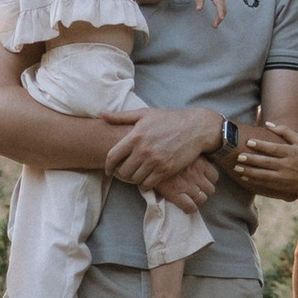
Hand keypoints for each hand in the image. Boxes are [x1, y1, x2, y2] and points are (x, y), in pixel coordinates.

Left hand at [106, 100, 220, 193]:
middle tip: (126, 171)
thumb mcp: (145, 114)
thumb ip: (122, 116)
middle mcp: (144, 149)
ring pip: (134, 179)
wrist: (195, 128)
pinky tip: (147, 177)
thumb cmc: (169, 119)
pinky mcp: (165, 170)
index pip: (113, 156)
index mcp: (136, 135)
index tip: (109, 170)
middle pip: (123, 171)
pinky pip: (147, 184)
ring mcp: (155, 161)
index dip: (108, 166)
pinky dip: (145, 183)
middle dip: (122, 173)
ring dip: (134, 178)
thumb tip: (102, 114)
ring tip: (137, 173)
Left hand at [187, 0, 226, 25]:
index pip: (219, 3)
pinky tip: (218, 18)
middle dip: (220, 17)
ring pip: (224, 7)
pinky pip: (222, 6)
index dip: (220, 11)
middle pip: (223, 7)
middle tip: (214, 26)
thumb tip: (199, 9)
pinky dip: (221, 13)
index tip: (221, 18)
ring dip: (221, 16)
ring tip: (215, 25)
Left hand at [233, 117, 297, 203]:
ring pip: (263, 174)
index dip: (261, 145)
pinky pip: (264, 183)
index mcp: (291, 152)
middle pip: (266, 162)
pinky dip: (253, 180)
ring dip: (249, 171)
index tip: (249, 142)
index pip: (274, 148)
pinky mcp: (280, 186)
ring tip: (237, 167)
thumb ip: (285, 131)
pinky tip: (244, 176)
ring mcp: (283, 177)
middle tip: (239, 156)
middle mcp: (287, 165)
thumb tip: (268, 123)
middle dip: (252, 159)